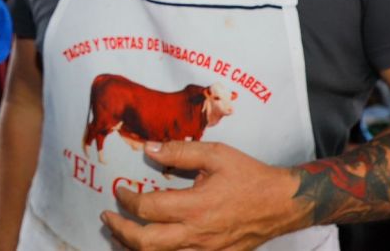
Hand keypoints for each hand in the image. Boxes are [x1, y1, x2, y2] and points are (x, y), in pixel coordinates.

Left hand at [101, 141, 303, 250]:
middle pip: (146, 243)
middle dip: (120, 231)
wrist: (282, 204)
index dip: (126, 200)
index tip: (118, 190)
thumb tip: (149, 148)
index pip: (147, 209)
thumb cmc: (249, 176)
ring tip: (119, 235)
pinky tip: (149, 246)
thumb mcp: (216, 154)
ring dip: (133, 248)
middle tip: (107, 218)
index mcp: (195, 206)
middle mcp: (197, 234)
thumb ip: (180, 151)